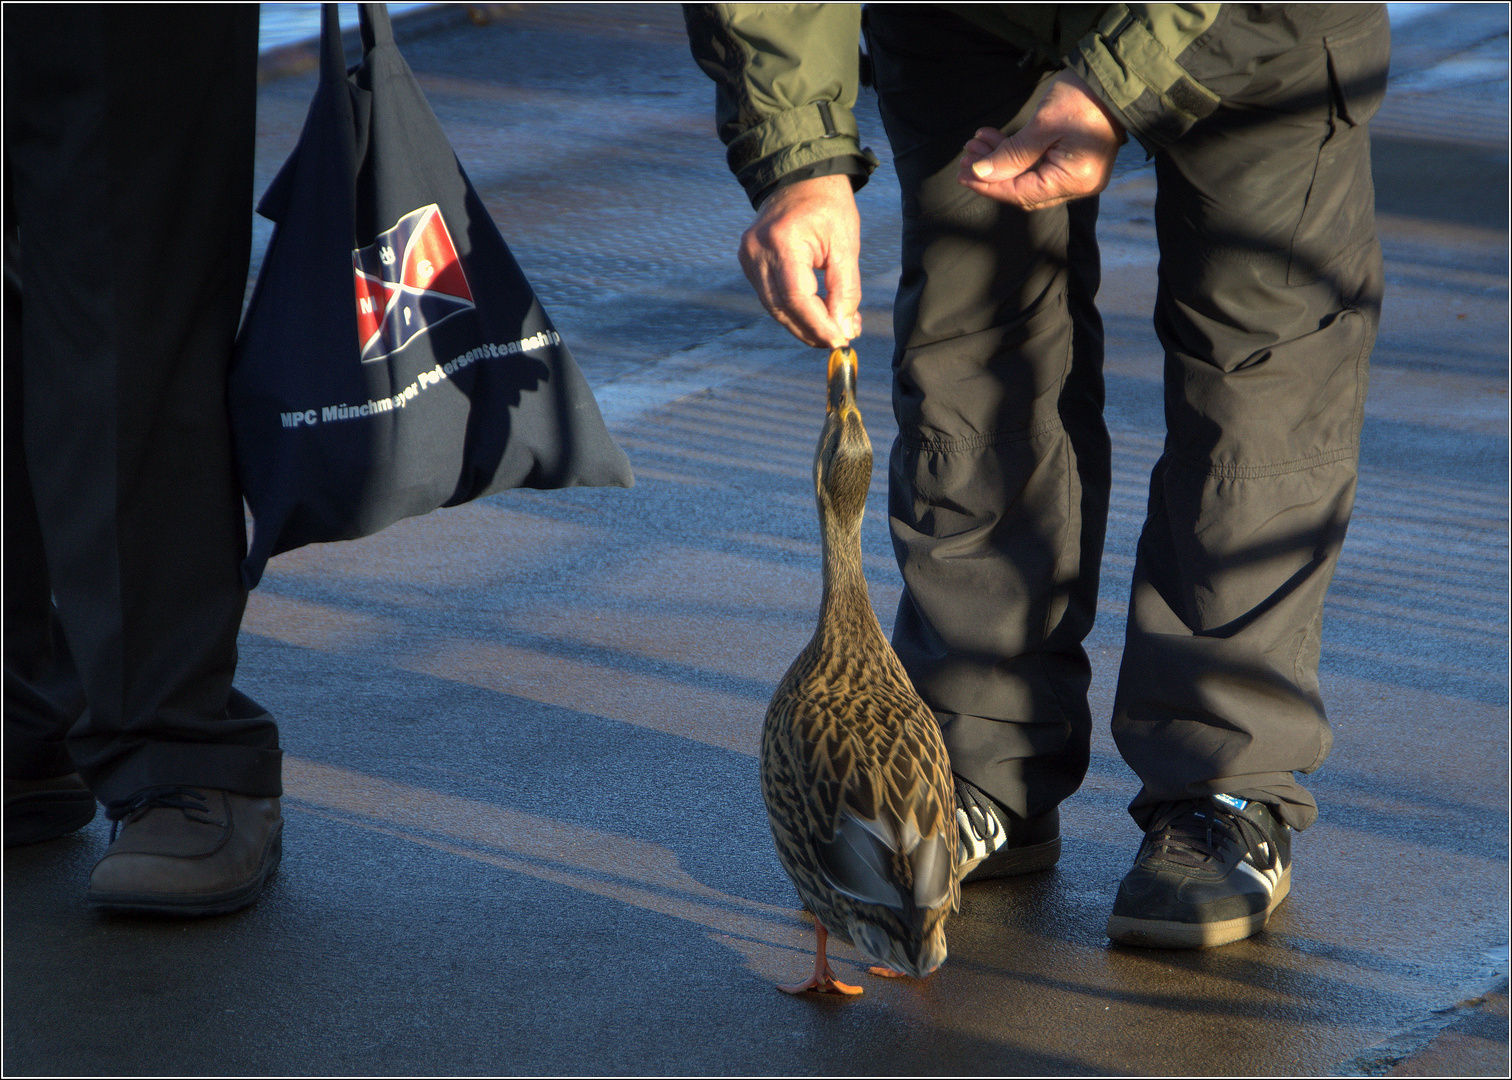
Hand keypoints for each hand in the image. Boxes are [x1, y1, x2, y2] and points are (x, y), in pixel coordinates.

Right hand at [738, 173, 861, 347]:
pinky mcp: (748, 262)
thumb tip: (843, 330)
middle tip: (838, 341)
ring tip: (831, 329)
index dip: (817, 326)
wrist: (801, 178)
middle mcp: (757, 251)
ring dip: (802, 324)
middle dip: (811, 330)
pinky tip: (815, 314)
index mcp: (782, 241)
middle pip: (781, 308)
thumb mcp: (845, 245)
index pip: (796, 298)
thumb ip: (846, 290)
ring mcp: (748, 257)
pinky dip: (793, 310)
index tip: (840, 342)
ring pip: (774, 307)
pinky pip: (770, 296)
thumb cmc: (828, 206)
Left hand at [957, 69, 1124, 210]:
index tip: (963, 174)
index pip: (1021, 193)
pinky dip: (1017, 156)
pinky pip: (1039, 167)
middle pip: (1024, 190)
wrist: (1114, 78)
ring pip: (1029, 178)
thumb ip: (1012, 154)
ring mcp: (1078, 176)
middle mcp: (1078, 186)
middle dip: (993, 174)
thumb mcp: (1042, 125)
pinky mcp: (1074, 164)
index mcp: (1074, 180)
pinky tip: (995, 139)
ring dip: (1001, 162)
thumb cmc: (1082, 98)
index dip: (989, 185)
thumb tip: (981, 173)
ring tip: (976, 144)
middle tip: (967, 156)